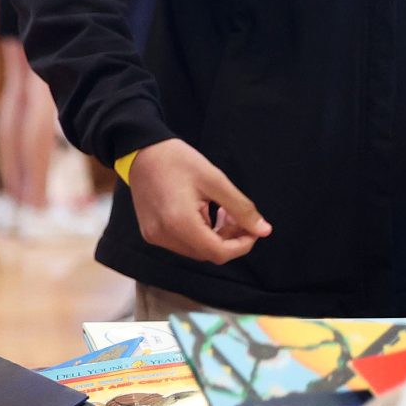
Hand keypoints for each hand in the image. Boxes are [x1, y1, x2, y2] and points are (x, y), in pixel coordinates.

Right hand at [128, 138, 269, 263]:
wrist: (141, 152)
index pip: (219, 253)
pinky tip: (200, 212)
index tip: (252, 229)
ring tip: (219, 212)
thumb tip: (263, 230)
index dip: (241, 245)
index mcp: (179, 223)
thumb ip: (241, 208)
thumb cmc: (178, 161)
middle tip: (235, 215)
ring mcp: (155, 236)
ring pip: (195, 250)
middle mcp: (164, 235)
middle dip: (228, 239)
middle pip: (207, 253)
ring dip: (213, 237)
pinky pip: (182, 243)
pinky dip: (197, 234)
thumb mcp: (215, 180)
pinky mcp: (151, 233)